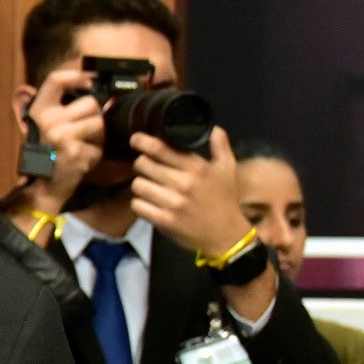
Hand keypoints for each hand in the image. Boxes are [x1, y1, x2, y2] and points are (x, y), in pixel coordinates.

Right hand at [20, 69, 106, 214]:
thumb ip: (60, 105)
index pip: (56, 80)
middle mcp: (49, 121)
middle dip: (95, 116)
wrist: (43, 186)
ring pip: (100, 123)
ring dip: (99, 135)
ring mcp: (62, 136)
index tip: (90, 81)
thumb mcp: (44, 126)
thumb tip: (94, 87)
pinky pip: (100, 145)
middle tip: (86, 131)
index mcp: (39, 111)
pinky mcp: (76, 152)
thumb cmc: (47, 154)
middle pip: (90, 103)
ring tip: (85, 144)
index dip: (77, 76)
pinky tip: (83, 158)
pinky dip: (96, 153)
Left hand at [128, 127, 250, 257]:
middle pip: (143, 164)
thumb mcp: (228, 169)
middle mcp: (183, 183)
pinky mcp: (165, 220)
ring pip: (138, 185)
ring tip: (147, 185)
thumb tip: (214, 128)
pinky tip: (147, 202)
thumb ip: (221, 146)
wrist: (227, 234)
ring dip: (139, 184)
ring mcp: (172, 203)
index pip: (160, 149)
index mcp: (196, 167)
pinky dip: (139, 203)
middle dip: (141, 163)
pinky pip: (138, 205)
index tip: (135, 139)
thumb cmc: (225, 199)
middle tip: (145, 167)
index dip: (142, 142)